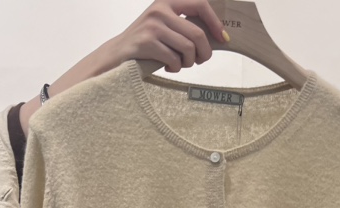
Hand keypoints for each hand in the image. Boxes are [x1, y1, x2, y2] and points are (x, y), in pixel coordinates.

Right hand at [21, 1, 226, 133]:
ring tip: (179, 65)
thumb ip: (184, 27)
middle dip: (203, 52)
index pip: (200, 5)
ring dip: (188, 63)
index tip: (223, 39)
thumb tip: (215, 37)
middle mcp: (160, 10)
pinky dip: (175, 68)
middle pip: (197, 33)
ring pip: (188, 49)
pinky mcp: (146, 43)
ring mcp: (152, 26)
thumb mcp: (165, 28)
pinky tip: (168, 68)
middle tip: (199, 61)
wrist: (116, 56)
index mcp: (167, 2)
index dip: (215, 23)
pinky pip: (174, 60)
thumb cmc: (146, 46)